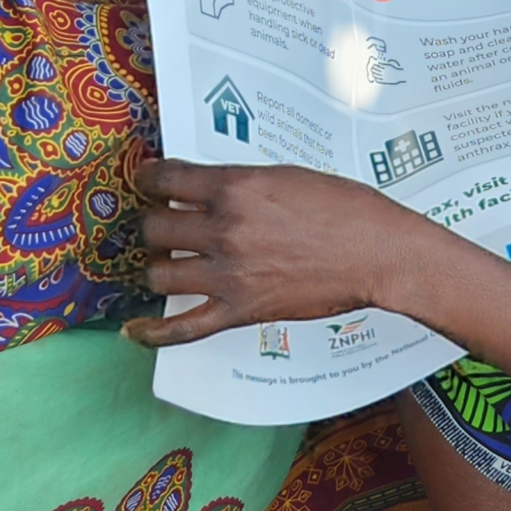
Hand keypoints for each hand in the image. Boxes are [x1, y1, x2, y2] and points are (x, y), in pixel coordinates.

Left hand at [123, 159, 439, 345]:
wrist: (377, 253)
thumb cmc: (344, 207)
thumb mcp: (285, 176)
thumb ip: (241, 183)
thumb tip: (208, 190)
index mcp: (235, 187)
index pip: (165, 178)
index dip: (146, 179)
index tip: (144, 181)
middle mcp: (224, 229)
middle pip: (154, 227)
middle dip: (152, 224)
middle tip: (162, 224)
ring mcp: (229, 274)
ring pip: (159, 274)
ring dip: (157, 267)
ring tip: (166, 263)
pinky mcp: (241, 311)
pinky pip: (183, 328)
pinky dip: (153, 334)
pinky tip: (134, 331)